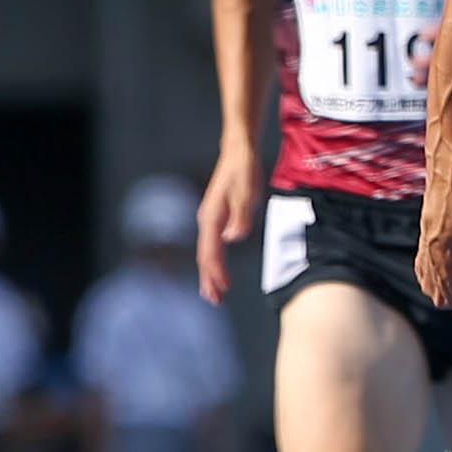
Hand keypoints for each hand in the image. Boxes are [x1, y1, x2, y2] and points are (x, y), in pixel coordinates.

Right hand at [197, 147, 263, 303]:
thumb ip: (241, 216)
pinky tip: (219, 268)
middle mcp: (207, 220)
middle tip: (214, 300)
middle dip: (208, 279)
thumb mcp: (247, 192)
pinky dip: (214, 259)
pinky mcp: (217, 216)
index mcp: (212, 217)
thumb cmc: (243, 170)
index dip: (215, 272)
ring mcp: (210, 218)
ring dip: (210, 272)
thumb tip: (232, 237)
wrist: (238, 152)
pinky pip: (212, 244)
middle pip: (204, 256)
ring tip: (214, 291)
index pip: (211, 252)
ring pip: (207, 251)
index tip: (221, 290)